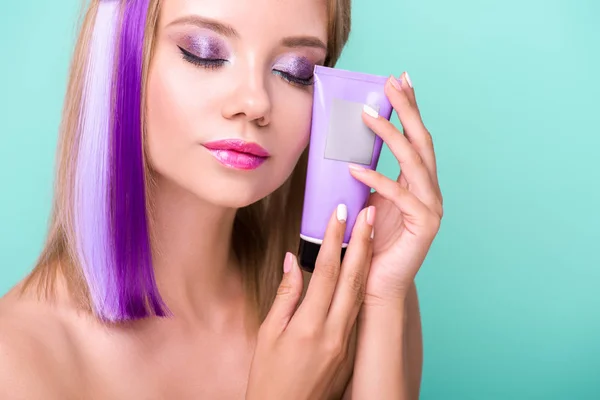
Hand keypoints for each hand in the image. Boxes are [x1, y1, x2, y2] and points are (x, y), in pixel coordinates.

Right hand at [246, 205, 374, 399]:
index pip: (326, 271)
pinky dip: (361, 285)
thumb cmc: (269, 379)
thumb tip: (294, 260)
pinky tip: (363, 270)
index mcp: (308, 326)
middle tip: (367, 211)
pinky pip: (358, 311)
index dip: (334, 238)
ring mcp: (346, 343)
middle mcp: (334, 333)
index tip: (339, 213)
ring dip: (366, 260)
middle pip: (352, 278)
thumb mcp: (267, 335)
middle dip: (361, 241)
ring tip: (370, 233)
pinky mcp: (351, 351)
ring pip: (360, 293)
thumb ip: (285, 295)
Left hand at [349, 72, 442, 304]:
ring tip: (368, 116)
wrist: (374, 283)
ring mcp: (431, 206)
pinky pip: (399, 194)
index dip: (410, 108)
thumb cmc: (369, 242)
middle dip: (407, 110)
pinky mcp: (425, 224)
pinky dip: (376, 179)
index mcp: (418, 182)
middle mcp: (429, 190)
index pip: (415, 138)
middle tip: (391, 84)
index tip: (399, 80)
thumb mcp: (367, 200)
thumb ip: (367, 175)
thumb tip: (347, 145)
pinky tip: (354, 167)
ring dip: (392, 136)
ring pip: (414, 161)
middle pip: (421, 141)